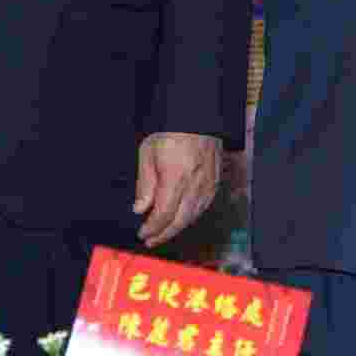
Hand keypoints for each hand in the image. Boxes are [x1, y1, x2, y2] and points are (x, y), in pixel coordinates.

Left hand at [133, 132, 225, 246]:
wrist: (195, 115)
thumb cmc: (169, 131)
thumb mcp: (147, 153)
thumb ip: (145, 184)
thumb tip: (140, 208)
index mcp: (176, 177)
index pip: (164, 214)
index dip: (152, 228)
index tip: (142, 233)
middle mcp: (195, 183)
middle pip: (180, 220)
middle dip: (164, 234)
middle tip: (151, 240)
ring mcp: (208, 183)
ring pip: (194, 215)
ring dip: (178, 228)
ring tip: (164, 232)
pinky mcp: (216, 180)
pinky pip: (204, 205)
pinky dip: (192, 216)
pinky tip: (183, 218)